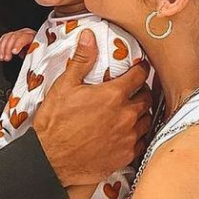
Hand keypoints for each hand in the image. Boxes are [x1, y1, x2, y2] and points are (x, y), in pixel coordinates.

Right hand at [0, 29, 37, 59]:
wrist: (37, 51)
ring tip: (2, 58)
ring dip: (3, 48)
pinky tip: (1, 55)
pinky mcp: (12, 36)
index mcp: (34, 37)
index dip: (18, 44)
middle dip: (8, 48)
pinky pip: (4, 39)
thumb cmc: (38, 54)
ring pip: (7, 37)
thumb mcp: (38, 57)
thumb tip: (30, 65)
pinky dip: (1, 47)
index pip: (25, 37)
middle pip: (14, 37)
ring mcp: (18, 34)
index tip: (13, 52)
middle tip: (7, 58)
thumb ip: (34, 59)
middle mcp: (26, 33)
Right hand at [33, 33, 151, 185]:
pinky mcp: (125, 155)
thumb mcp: (64, 87)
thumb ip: (81, 60)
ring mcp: (128, 137)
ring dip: (141, 113)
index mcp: (113, 95)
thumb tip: (89, 37)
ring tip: (132, 111)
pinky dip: (138, 135)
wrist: (50, 160)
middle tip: (133, 90)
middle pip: (146, 97)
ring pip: (147, 120)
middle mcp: (125, 115)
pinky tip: (128, 133)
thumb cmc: (54, 124)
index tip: (138, 68)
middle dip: (141, 91)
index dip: (140, 69)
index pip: (139, 75)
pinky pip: (142, 142)